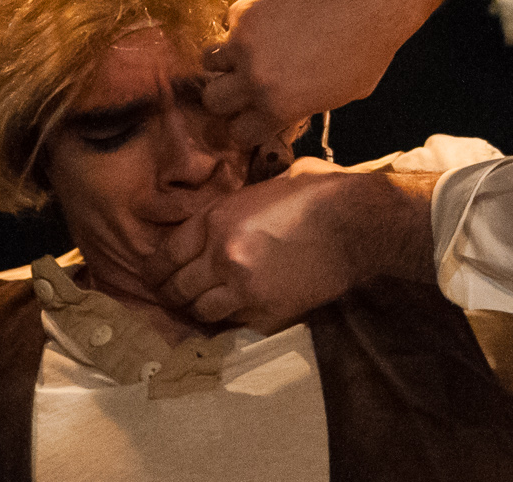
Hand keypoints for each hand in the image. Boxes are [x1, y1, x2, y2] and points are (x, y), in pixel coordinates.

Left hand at [146, 164, 437, 332]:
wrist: (358, 224)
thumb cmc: (318, 194)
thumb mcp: (264, 186)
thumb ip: (233, 206)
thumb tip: (217, 219)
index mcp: (216, 220)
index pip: (164, 256)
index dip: (155, 270)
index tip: (155, 275)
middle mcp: (221, 257)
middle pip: (176, 289)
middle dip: (172, 294)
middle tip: (174, 296)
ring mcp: (243, 289)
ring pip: (201, 312)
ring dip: (201, 310)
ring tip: (207, 305)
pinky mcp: (268, 314)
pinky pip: (236, 325)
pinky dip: (235, 320)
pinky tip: (241, 310)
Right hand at [202, 0, 409, 149]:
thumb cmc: (368, 48)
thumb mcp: (343, 93)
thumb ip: (306, 105)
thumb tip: (288, 109)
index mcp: (279, 108)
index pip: (239, 134)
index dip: (244, 125)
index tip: (249, 114)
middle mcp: (256, 79)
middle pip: (213, 101)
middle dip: (225, 95)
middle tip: (239, 83)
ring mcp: (245, 43)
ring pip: (208, 60)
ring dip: (223, 58)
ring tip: (245, 49)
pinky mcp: (245, 10)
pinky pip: (231, 21)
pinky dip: (245, 21)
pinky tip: (272, 15)